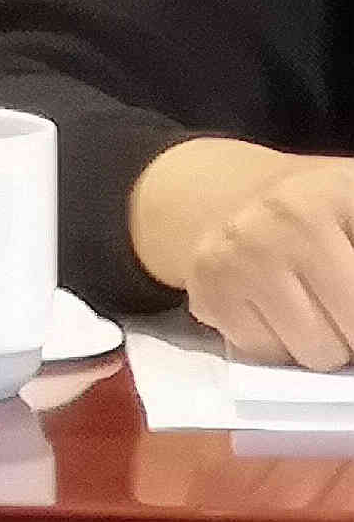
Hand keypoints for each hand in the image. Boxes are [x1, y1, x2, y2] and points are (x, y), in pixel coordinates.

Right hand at [169, 151, 353, 369]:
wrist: (222, 195)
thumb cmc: (319, 213)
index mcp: (342, 191)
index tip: (348, 298)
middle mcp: (288, 217)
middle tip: (345, 308)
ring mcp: (241, 253)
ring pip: (318, 354)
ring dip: (326, 345)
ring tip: (314, 309)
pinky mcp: (208, 289)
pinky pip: (267, 355)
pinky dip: (278, 345)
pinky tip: (272, 310)